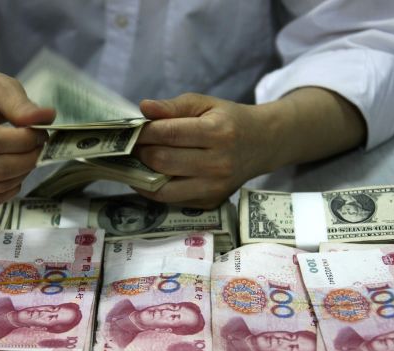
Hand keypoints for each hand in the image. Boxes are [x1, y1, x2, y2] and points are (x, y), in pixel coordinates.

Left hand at [134, 93, 272, 208]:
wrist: (261, 145)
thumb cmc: (228, 121)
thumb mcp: (205, 104)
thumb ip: (174, 106)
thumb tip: (144, 108)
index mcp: (217, 133)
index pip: (169, 134)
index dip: (143, 133)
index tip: (131, 130)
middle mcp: (218, 164)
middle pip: (163, 162)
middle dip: (141, 153)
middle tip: (134, 146)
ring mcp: (215, 187)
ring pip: (162, 189)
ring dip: (142, 176)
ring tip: (138, 163)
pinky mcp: (210, 202)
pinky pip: (172, 200)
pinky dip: (156, 189)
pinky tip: (152, 176)